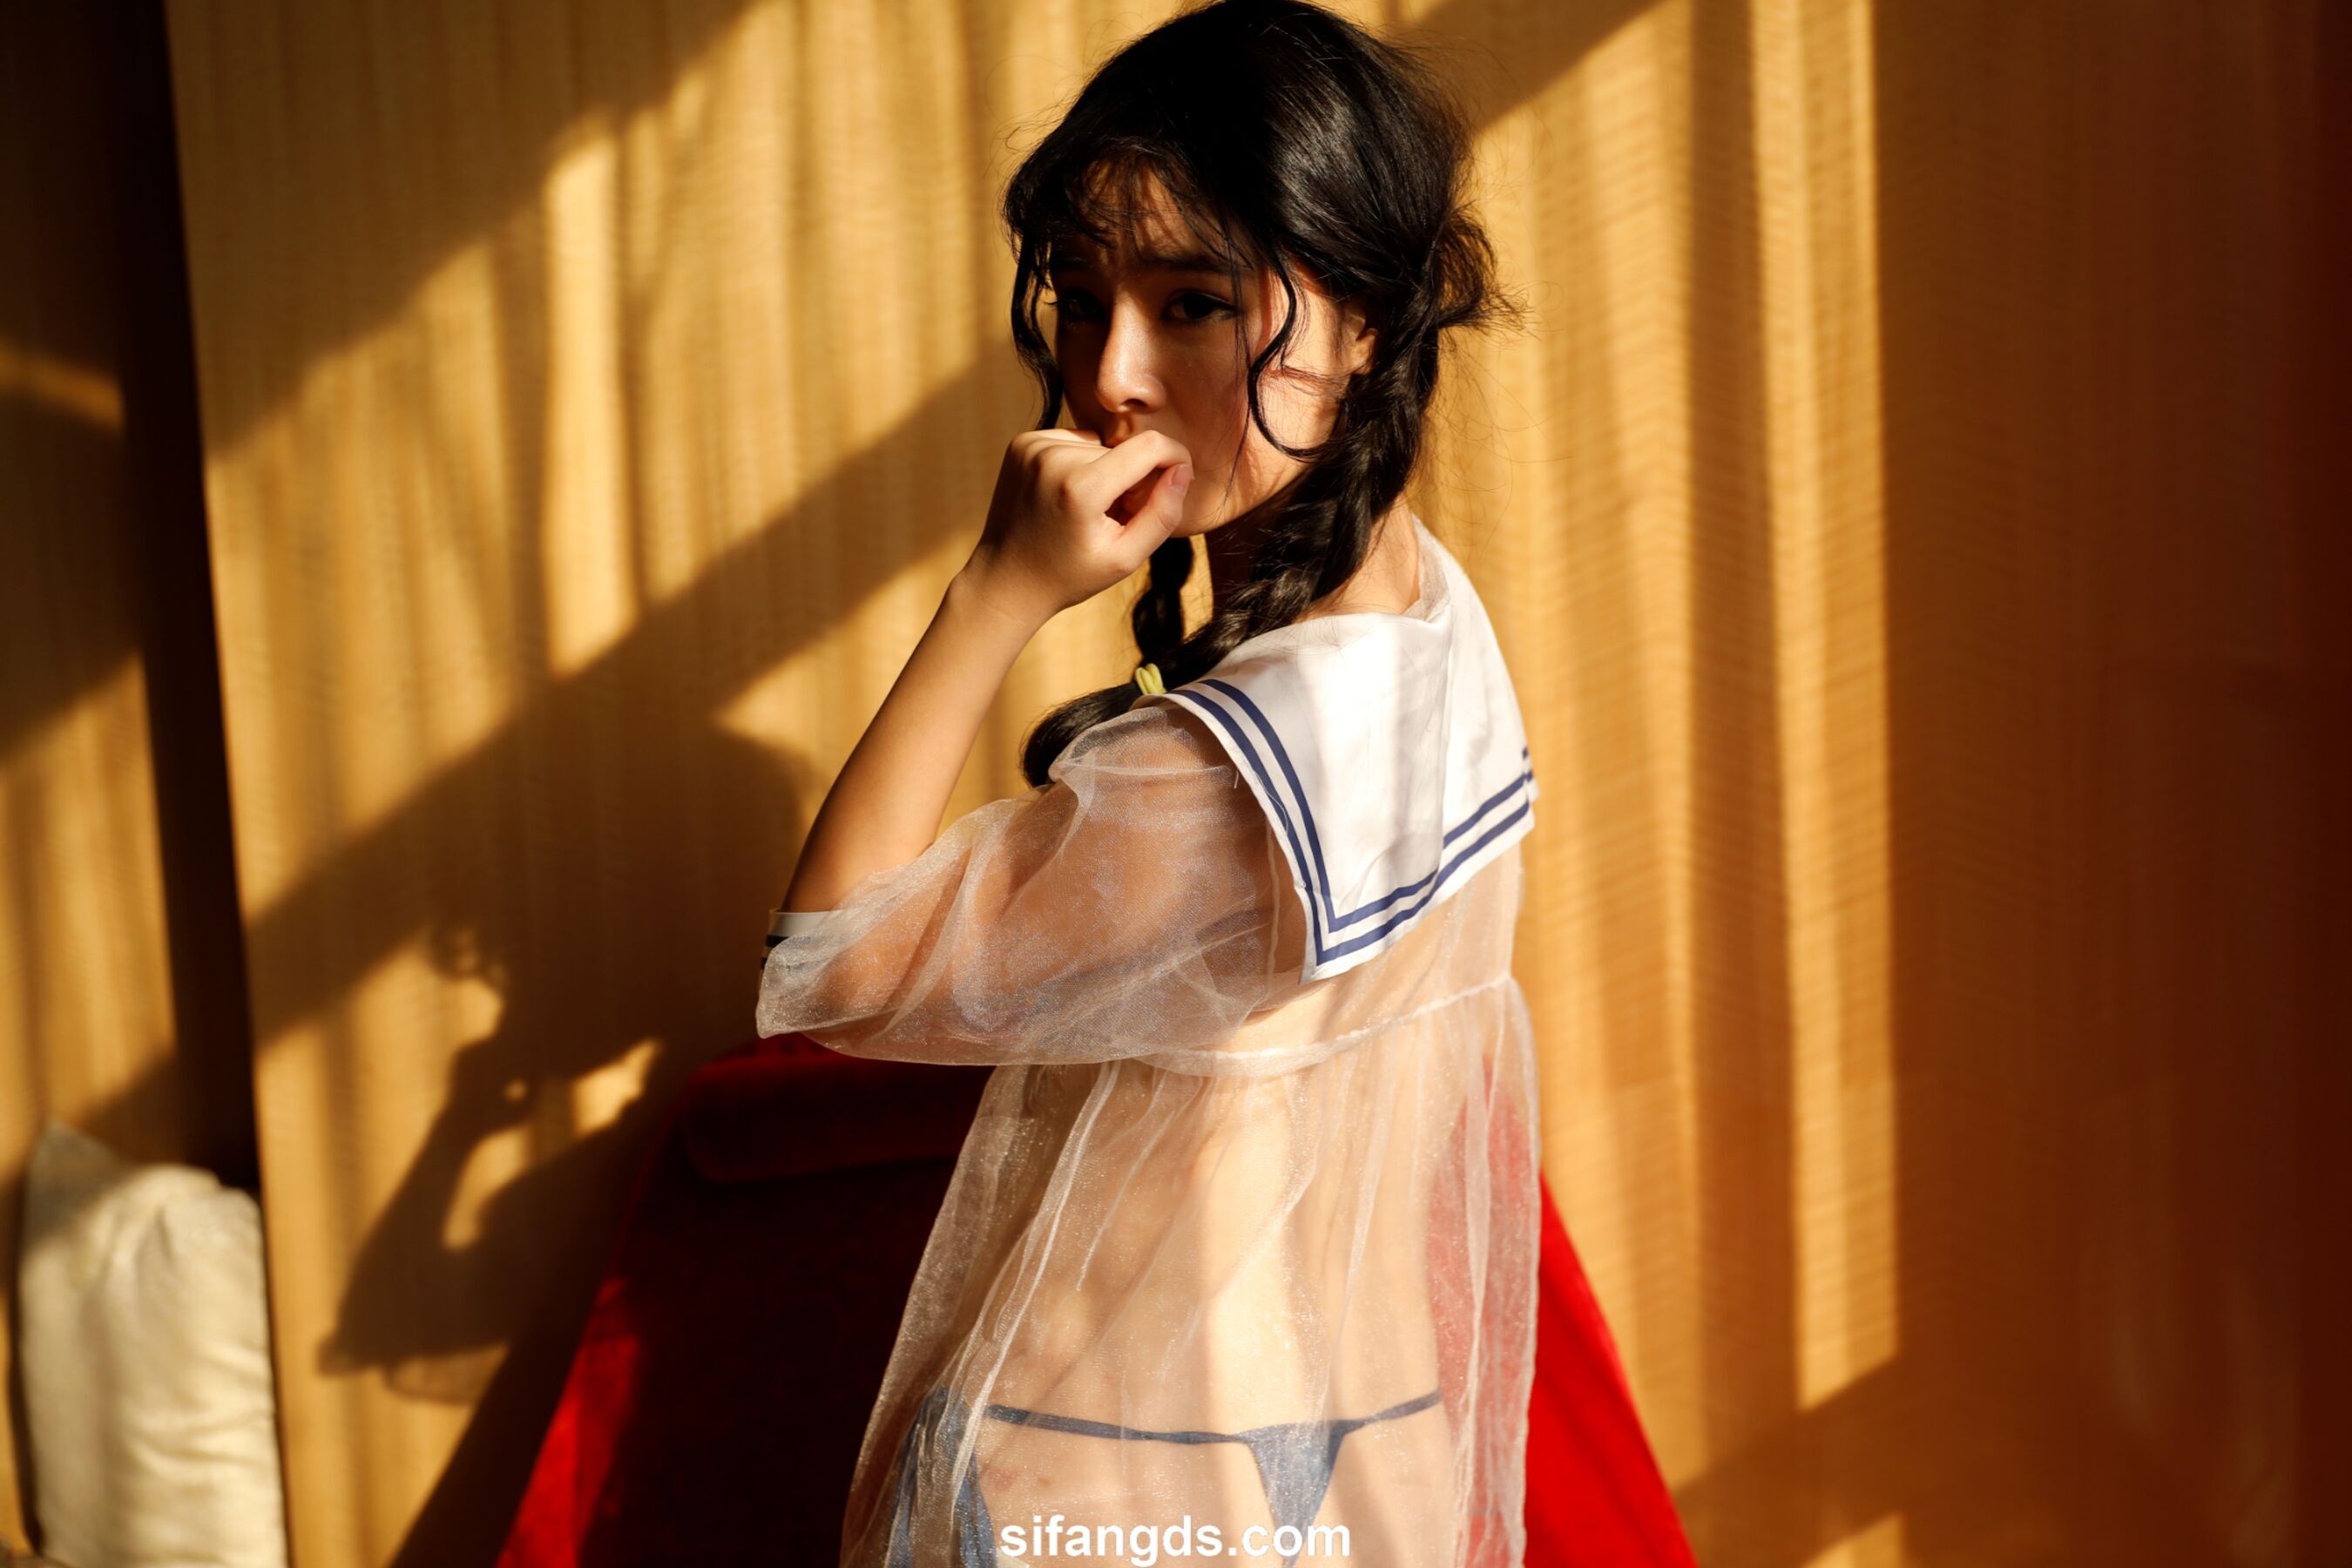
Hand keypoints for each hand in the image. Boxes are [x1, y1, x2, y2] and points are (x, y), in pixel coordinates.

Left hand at [962, 427, 1195, 621]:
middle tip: (1113, 519)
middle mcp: (1053, 457)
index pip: (1150, 447)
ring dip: (1103, 471)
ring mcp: (1033, 447)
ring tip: (1085, 511)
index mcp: (1081, 487)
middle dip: (1131, 478)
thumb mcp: (1126, 557)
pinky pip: (1073, 441)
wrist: (1006, 580)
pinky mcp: (1021, 443)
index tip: (1180, 477)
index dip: (1175, 458)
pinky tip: (1065, 496)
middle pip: (1123, 449)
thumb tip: (1183, 469)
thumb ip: (1163, 513)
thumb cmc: (1070, 575)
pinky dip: (1079, 464)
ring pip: (1099, 444)